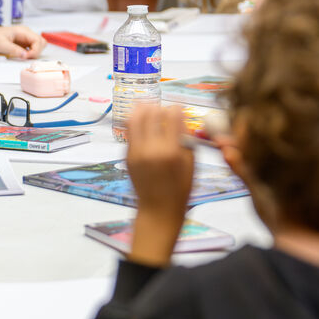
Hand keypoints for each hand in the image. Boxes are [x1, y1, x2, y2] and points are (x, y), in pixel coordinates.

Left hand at [0, 25, 44, 58]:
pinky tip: (23, 56)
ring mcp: (26, 38)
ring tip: (24, 57)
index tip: (26, 57)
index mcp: (22, 31)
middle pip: (41, 42)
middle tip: (25, 57)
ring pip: (39, 46)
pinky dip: (31, 54)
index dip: (35, 50)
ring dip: (34, 53)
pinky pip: (33, 48)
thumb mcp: (1, 44)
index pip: (37, 40)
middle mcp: (27, 33)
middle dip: (36, 52)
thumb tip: (24, 55)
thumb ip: (13, 49)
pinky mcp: (25, 43)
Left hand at [126, 105, 193, 266]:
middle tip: (164, 111)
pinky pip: (129, 132)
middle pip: (151, 113)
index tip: (179, 110)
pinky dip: (136, 123)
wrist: (158, 210)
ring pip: (135, 118)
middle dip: (159, 108)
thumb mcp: (191, 164)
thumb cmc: (180, 189)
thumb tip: (180, 118)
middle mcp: (151, 149)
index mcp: (171, 151)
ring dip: (143, 110)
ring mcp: (136, 152)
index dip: (176, 109)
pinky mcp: (127, 155)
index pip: (172, 116)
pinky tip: (144, 124)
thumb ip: (186, 139)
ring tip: (150, 109)